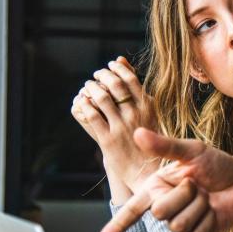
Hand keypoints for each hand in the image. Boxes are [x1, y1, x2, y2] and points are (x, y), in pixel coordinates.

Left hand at [70, 57, 158, 195]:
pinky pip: (92, 116)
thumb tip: (121, 60)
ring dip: (91, 88)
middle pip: (114, 85)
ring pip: (102, 98)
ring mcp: (121, 127)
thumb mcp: (149, 111)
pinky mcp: (108, 140)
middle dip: (102, 76)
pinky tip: (82, 102)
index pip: (130, 79)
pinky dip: (85, 105)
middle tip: (96, 75)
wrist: (147, 170)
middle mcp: (135, 115)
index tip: (110, 66)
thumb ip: (136, 88)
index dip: (117, 69)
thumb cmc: (149, 138)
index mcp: (148, 107)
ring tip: (88, 86)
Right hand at [97, 128, 232, 231]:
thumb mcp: (192, 151)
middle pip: (160, 212)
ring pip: (178, 224)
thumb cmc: (217, 164)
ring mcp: (179, 224)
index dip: (115, 227)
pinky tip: (213, 210)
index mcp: (156, 187)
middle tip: (197, 184)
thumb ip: (165, 145)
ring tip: (206, 196)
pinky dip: (208, 219)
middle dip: (183, 195)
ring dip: (198, 206)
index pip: (131, 210)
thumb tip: (137, 133)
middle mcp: (164, 206)